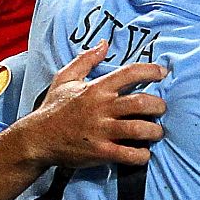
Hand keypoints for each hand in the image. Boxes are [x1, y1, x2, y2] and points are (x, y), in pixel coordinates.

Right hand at [20, 42, 166, 168]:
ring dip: (155, 131)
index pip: (129, 73)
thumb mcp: (65, 78)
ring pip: (140, 129)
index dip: (151, 71)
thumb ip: (86, 60)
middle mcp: (101, 108)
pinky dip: (142, 155)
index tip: (163, 73)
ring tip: (156, 132)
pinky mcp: (100, 152)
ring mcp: (101, 131)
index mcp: (96, 88)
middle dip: (159, 106)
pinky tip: (143, 153)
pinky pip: (129, 154)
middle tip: (161, 109)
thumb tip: (104, 44)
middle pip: (142, 102)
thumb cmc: (54, 108)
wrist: (36, 139)